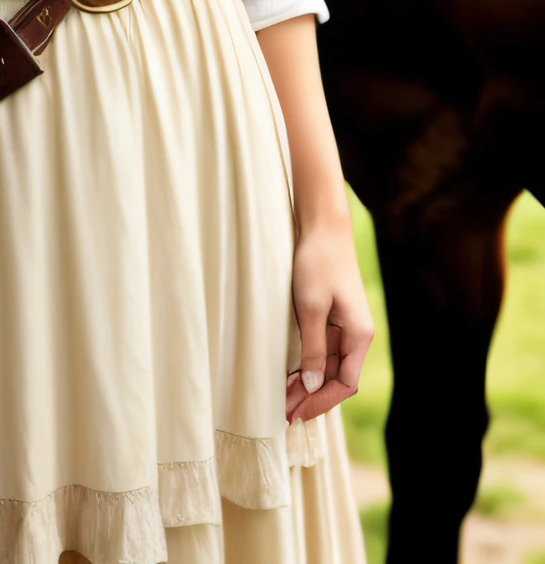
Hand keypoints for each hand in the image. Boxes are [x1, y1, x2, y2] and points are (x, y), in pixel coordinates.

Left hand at [284, 216, 373, 424]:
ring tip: (283, 398)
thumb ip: (313, 349)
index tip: (296, 412)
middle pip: (337, 379)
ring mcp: (346, 328)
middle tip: (284, 412)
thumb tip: (312, 386)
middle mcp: (357, 336)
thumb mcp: (310, 308)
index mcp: (359, 336)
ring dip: (308, 383)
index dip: (321, 401)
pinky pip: (323, 351)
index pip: (344, 384)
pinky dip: (308, 365)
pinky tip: (290, 374)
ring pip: (329, 367)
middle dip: (312, 397)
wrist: (323, 228)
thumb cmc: (318, 264)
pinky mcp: (334, 318)